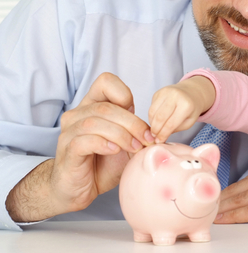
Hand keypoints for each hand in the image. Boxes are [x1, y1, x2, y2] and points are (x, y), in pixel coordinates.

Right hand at [6, 73, 152, 221]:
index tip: (139, 116)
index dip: (124, 94)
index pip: (105, 81)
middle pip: (107, 107)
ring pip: (96, 122)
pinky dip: (104, 144)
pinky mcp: (67, 150)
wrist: (80, 189)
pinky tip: (114, 151)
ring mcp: (69, 132)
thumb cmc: (103, 165)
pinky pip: (84, 140)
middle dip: (133, 123)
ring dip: (122, 135)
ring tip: (134, 148)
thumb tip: (156, 129)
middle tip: (146, 140)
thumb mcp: (126, 144)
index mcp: (92, 106)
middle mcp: (77, 115)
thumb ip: (136, 131)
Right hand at [149, 76, 215, 142]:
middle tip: (154, 137)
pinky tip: (156, 121)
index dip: (163, 134)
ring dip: (152, 123)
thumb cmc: (191, 109)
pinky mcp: (158, 92)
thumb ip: (176, 129)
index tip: (159, 142)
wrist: (191, 92)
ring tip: (155, 130)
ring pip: (153, 112)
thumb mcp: (189, 122)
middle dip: (155, 130)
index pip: (171, 124)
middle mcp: (175, 96)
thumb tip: (160, 137)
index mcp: (186, 105)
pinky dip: (151, 116)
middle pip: (160, 117)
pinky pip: (151, 107)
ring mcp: (165, 92)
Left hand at [215, 163, 247, 223]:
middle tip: (203, 206)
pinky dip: (237, 215)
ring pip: (242, 200)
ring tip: (209, 213)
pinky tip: (226, 219)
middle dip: (220, 199)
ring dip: (224, 207)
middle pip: (239, 190)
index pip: (244, 182)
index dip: (226, 191)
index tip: (212, 196)